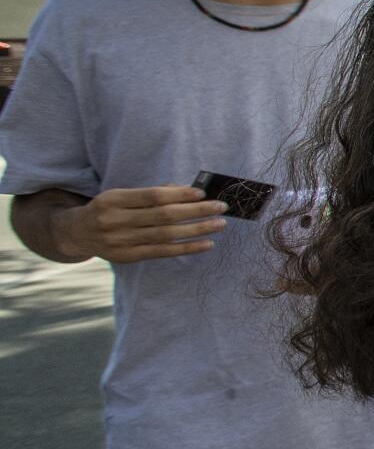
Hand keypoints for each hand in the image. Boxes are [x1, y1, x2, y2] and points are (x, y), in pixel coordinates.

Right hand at [53, 186, 227, 263]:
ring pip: (166, 235)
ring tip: (219, 224)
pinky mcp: (127, 257)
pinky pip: (162, 253)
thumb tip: (190, 191)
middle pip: (163, 216)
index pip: (152, 196)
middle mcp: (114, 220)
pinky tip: (207, 243)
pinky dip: (187, 248)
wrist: (77, 232)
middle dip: (196, 211)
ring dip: (197, 230)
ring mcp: (120, 241)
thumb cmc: (109, 208)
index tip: (203, 193)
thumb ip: (152, 193)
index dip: (179, 194)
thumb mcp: (122, 195)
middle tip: (221, 207)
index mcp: (113, 199)